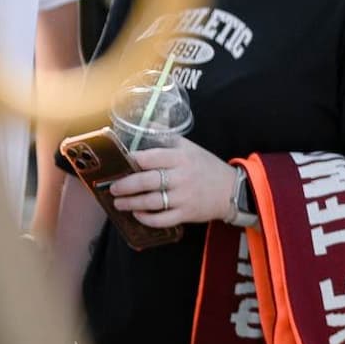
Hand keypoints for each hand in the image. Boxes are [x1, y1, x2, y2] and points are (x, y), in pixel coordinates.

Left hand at [107, 137, 238, 227]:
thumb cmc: (207, 166)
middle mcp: (181, 177)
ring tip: (118, 202)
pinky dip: (146, 218)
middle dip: (125, 185)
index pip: (151, 157)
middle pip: (146, 181)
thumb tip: (145, 124)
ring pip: (151, 202)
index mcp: (181, 157)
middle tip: (112, 188)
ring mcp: (183, 197)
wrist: (232, 189)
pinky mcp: (186, 214)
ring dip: (130, 203)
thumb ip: (166, 137)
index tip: (119, 162)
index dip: (132, 160)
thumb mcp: (190, 147)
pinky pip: (161, 219)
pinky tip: (137, 214)